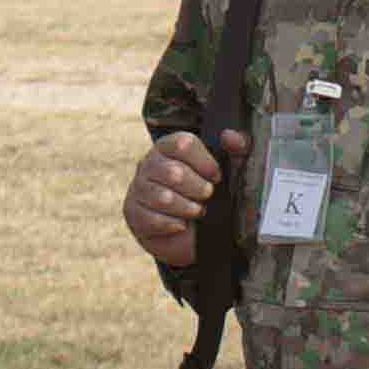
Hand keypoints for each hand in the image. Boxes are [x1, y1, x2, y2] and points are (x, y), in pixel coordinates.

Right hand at [122, 125, 223, 276]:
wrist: (190, 232)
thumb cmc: (207, 194)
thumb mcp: (228, 170)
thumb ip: (236, 149)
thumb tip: (231, 136)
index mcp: (169, 146)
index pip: (184, 144)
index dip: (206, 163)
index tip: (216, 177)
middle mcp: (149, 163)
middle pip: (174, 173)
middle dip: (198, 189)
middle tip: (206, 196)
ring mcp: (138, 187)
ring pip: (164, 198)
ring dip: (187, 208)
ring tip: (196, 211)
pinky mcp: (133, 212)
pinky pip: (152, 219)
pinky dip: (173, 224)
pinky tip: (181, 225)